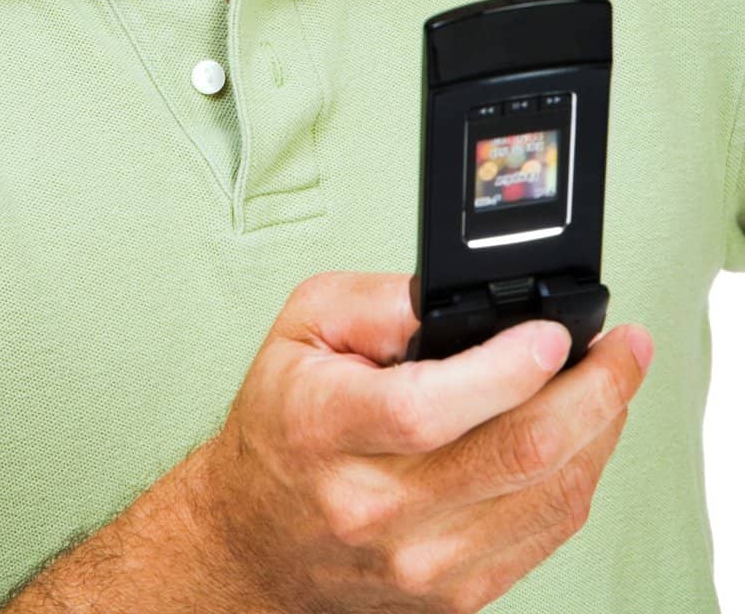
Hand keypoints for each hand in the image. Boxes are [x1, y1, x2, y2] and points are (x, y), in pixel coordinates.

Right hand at [200, 270, 652, 613]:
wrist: (255, 540)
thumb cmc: (283, 425)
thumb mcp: (304, 326)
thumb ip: (378, 301)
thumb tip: (459, 297)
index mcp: (326, 429)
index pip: (429, 408)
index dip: (507, 368)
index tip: (553, 333)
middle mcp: (375, 507)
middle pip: (515, 455)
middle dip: (593, 391)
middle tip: (625, 347)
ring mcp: (421, 562)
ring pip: (547, 498)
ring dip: (600, 431)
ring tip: (613, 381)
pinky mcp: (455, 595)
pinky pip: (546, 535)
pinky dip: (579, 477)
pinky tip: (583, 434)